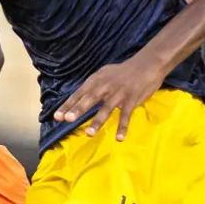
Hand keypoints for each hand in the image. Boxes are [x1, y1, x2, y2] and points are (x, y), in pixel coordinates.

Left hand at [52, 54, 167, 140]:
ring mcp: (119, 93)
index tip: (57, 117)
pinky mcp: (132, 100)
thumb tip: (78, 101)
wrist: (147, 65)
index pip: (79, 94)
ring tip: (89, 134)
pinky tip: (119, 138)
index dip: (68, 105)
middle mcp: (105, 86)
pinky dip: (123, 127)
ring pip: (107, 108)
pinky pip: (126, 115)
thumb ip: (92, 87)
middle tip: (68, 119)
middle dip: (79, 109)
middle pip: (90, 99)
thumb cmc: (121, 72)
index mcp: (96, 80)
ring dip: (97, 121)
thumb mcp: (103, 74)